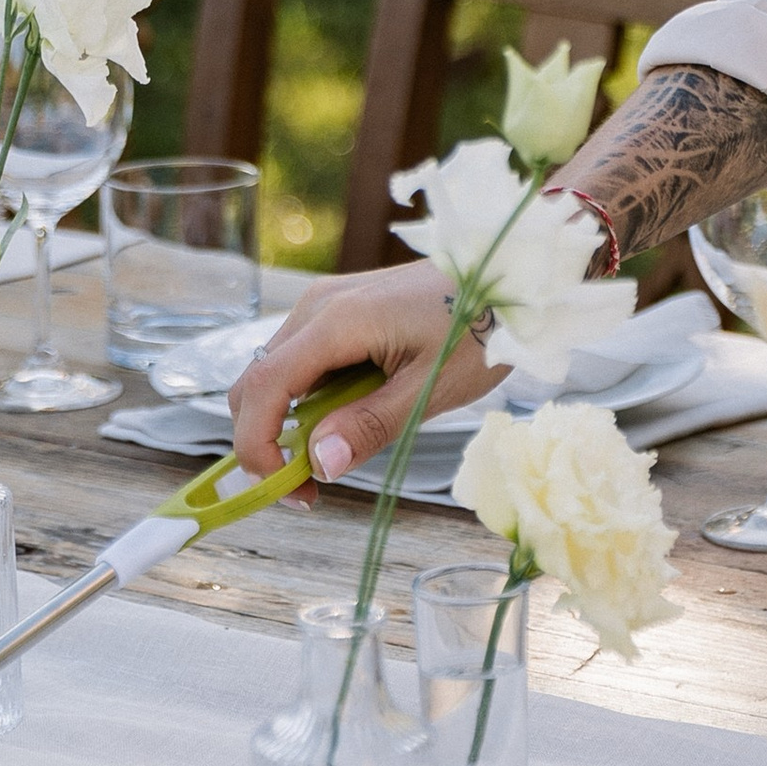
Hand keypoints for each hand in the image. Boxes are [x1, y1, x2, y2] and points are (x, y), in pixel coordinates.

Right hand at [227, 261, 490, 482]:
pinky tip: (353, 414)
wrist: (509, 274)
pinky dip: (311, 399)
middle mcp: (317, 307)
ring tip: (340, 452)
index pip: (263, 388)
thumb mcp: (432, 388)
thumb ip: (371, 425)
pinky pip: (304, 362)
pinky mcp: (340, 310)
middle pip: (257, 383)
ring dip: (291, 422)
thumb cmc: (480, 326)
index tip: (289, 491)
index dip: (259, 446)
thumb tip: (319, 464)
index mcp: (335, 321)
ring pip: (277, 375)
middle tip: (312, 486)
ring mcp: (325, 304)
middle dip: (268, 441)